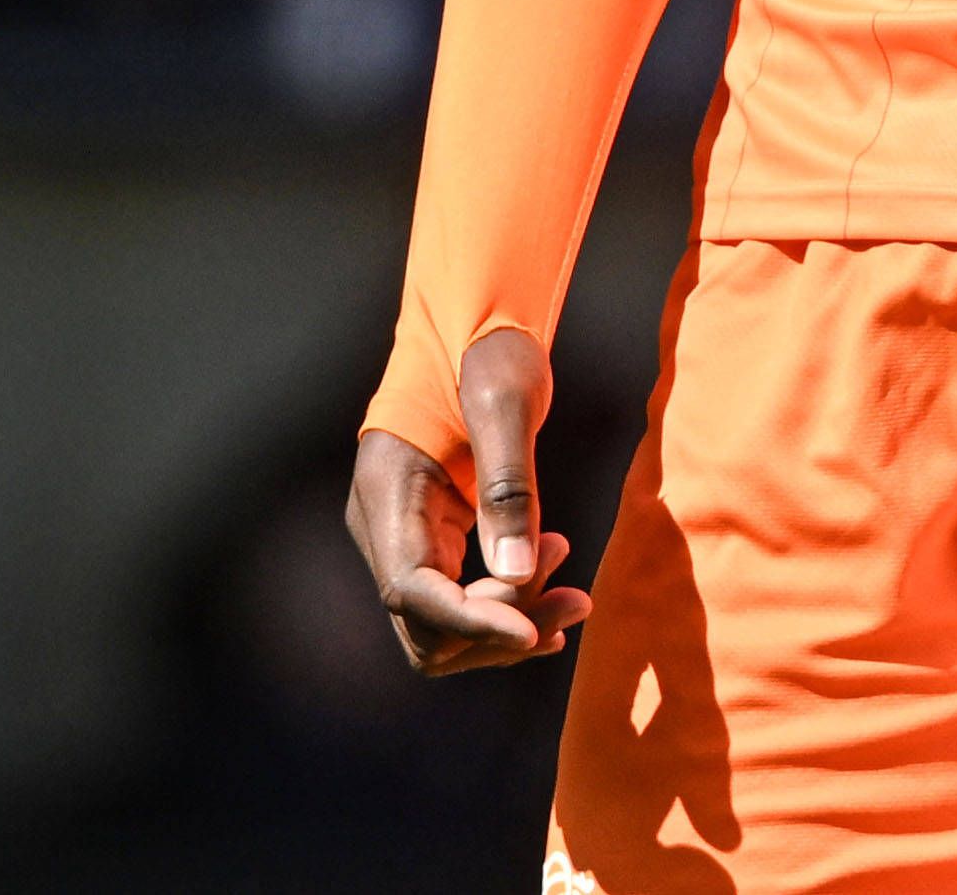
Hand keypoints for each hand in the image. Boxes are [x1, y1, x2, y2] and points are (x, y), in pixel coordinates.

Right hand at [346, 324, 593, 674]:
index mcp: (386, 490)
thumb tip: (517, 576)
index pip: (410, 591)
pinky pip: (461, 602)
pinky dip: (508, 610)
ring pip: (444, 627)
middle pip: (426, 626)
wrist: (479, 326)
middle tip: (573, 597)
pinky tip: (557, 592)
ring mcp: (403, 537)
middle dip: (499, 627)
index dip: (469, 621)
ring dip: (509, 626)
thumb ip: (509, 488)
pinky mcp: (433, 541)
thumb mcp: (508, 404)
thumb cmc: (491, 349)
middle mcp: (381, 525)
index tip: (531, 631)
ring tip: (574, 598)